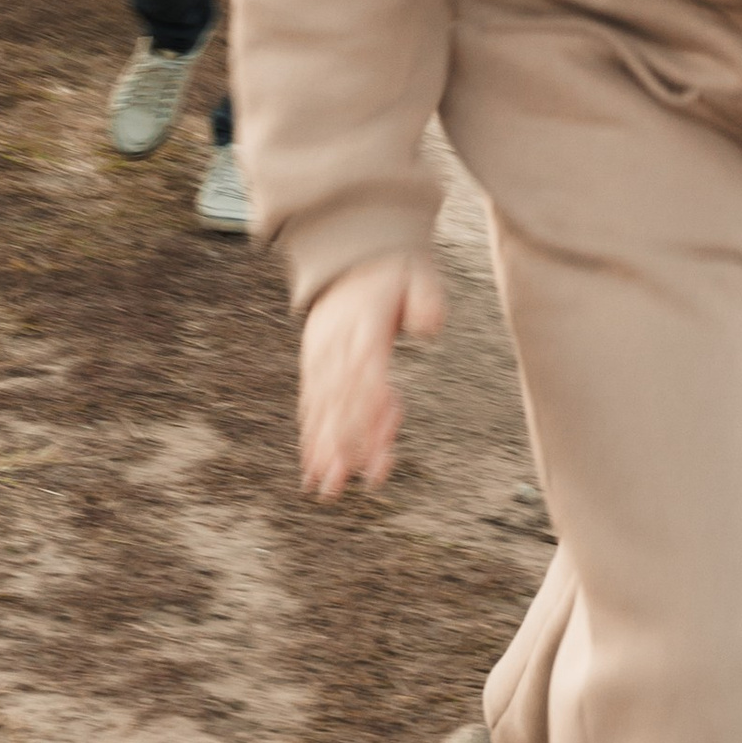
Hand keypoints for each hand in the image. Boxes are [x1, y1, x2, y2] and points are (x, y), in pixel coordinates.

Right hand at [298, 255, 446, 499]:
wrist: (352, 254)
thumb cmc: (393, 270)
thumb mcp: (418, 274)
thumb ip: (426, 300)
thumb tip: (429, 327)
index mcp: (363, 326)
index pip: (366, 376)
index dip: (371, 412)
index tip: (375, 446)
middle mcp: (336, 346)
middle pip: (340, 401)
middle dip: (342, 446)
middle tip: (342, 486)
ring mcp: (321, 356)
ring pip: (322, 409)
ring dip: (324, 450)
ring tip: (327, 488)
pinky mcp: (315, 364)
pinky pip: (312, 403)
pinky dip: (312, 435)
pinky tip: (314, 466)